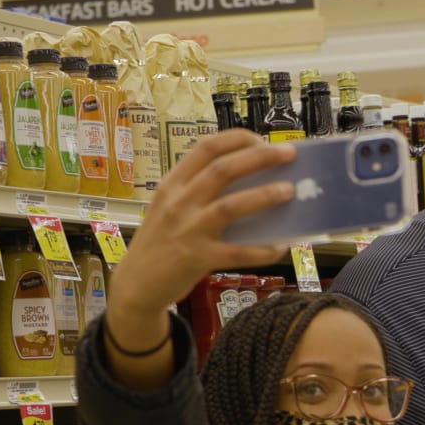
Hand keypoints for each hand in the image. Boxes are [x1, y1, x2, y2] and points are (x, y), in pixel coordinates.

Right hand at [109, 130, 295, 319]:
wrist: (136, 285)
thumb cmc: (161, 242)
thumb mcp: (170, 207)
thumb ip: (199, 192)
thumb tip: (252, 181)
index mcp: (173, 184)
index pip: (205, 148)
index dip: (237, 139)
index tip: (261, 140)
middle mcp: (178, 202)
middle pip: (222, 170)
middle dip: (259, 158)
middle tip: (288, 154)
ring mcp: (187, 230)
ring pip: (230, 206)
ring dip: (263, 196)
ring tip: (289, 190)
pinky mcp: (197, 259)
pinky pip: (237, 252)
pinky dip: (262, 249)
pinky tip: (281, 246)